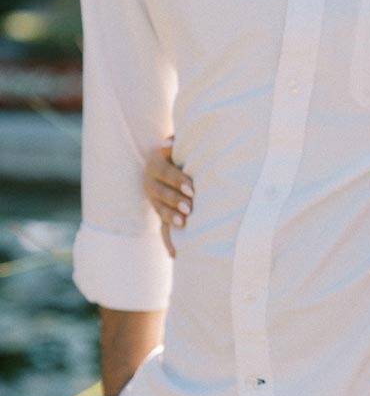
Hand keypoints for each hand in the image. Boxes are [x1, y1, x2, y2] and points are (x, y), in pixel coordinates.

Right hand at [144, 137, 192, 257]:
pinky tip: (176, 253)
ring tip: (184, 224)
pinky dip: (169, 241)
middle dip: (175, 201)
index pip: (165, 173)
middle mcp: (151, 182)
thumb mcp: (180, 142)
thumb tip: (168, 143)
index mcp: (155, 163)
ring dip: (171, 218)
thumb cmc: (184, 148)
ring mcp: (155, 199)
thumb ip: (176, 141)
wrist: (176, 158)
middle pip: (160, 193)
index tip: (193, 189)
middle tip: (190, 208)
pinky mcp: (162, 212)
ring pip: (160, 210)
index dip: (178, 181)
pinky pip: (162, 228)